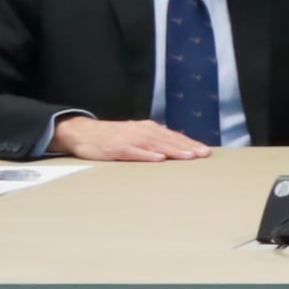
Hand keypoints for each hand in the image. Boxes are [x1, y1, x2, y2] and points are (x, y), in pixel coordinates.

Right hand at [50, 117, 210, 161]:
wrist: (83, 132)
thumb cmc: (113, 136)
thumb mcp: (136, 135)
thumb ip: (154, 141)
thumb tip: (174, 149)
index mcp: (148, 129)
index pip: (174, 137)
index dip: (190, 144)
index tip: (205, 152)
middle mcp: (142, 132)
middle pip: (169, 140)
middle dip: (187, 147)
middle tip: (203, 155)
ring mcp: (129, 139)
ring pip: (156, 145)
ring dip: (173, 150)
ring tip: (188, 156)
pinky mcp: (116, 148)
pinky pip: (134, 152)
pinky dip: (147, 155)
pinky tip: (158, 159)